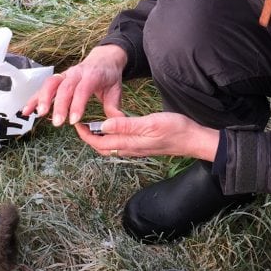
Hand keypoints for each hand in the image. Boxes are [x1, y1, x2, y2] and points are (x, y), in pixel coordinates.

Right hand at [22, 44, 127, 126]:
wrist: (104, 58)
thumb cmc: (109, 76)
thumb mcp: (116, 90)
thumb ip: (114, 107)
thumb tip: (116, 123)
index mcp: (92, 75)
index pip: (83, 89)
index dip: (77, 104)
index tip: (73, 120)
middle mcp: (76, 73)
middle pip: (64, 87)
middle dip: (59, 105)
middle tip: (58, 123)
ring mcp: (65, 74)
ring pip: (51, 83)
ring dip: (43, 98)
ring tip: (39, 114)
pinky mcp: (58, 78)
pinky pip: (44, 87)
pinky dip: (34, 98)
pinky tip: (27, 110)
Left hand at [75, 112, 219, 161]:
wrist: (193, 139)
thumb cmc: (175, 129)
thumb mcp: (150, 122)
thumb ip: (126, 125)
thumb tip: (104, 125)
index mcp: (129, 143)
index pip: (100, 142)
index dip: (85, 135)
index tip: (77, 123)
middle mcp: (130, 148)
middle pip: (102, 147)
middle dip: (89, 138)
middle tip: (81, 124)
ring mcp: (136, 148)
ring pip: (111, 147)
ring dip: (99, 138)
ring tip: (93, 125)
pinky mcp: (142, 146)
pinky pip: (120, 144)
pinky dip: (111, 137)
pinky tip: (113, 127)